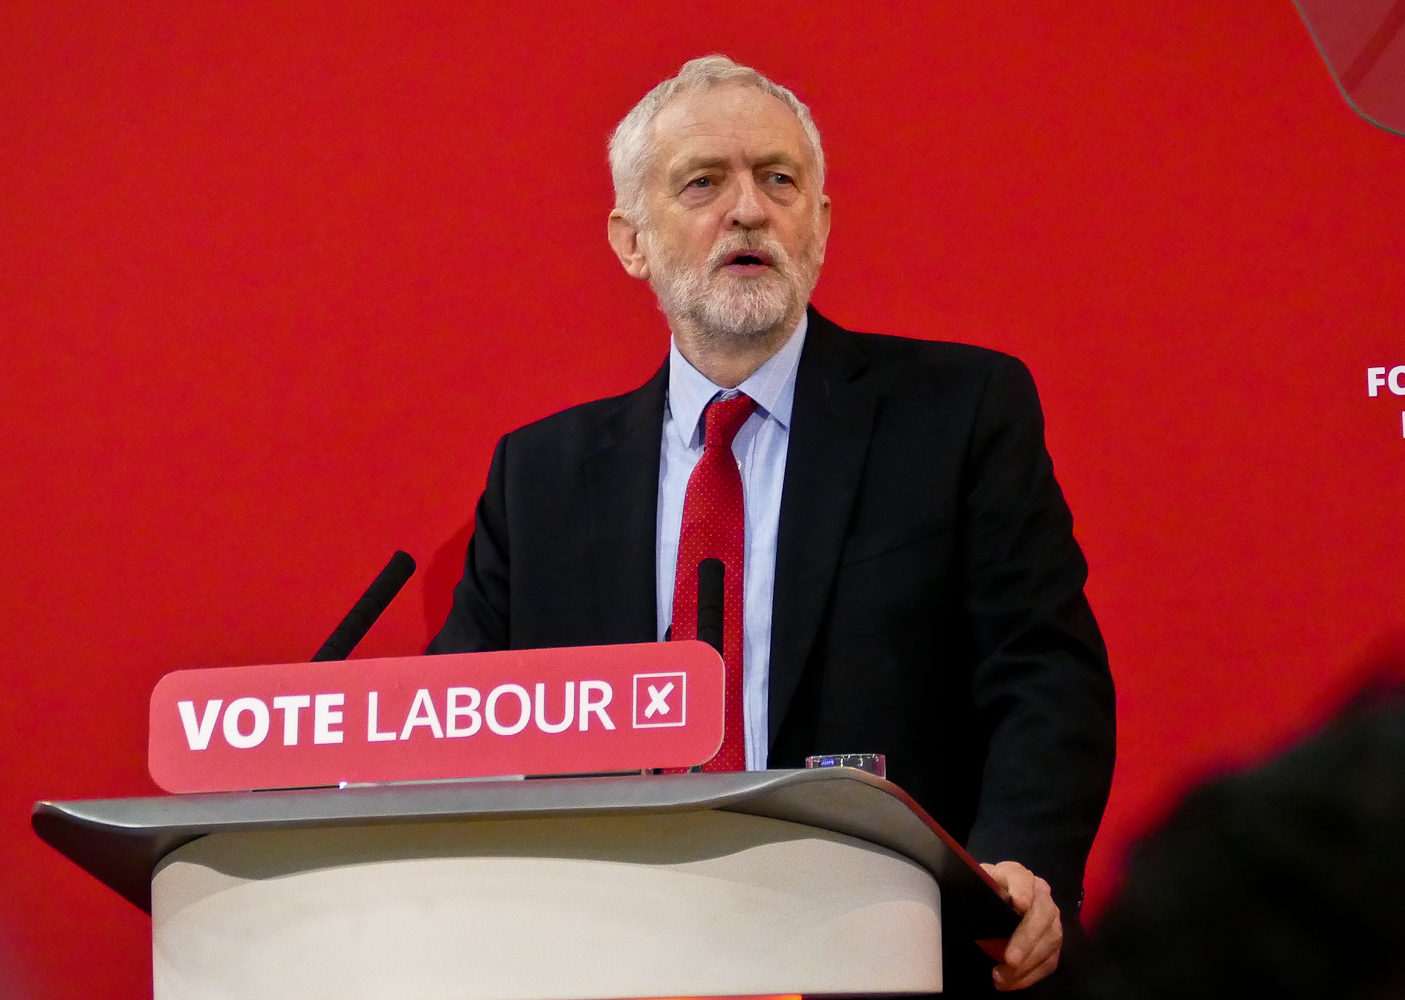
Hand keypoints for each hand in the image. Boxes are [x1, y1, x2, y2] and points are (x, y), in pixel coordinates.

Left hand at [979, 861, 1062, 990]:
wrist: (994, 906)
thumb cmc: (983, 896)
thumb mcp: (975, 888)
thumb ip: (977, 888)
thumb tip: (976, 896)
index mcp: (1016, 874)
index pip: (1020, 876)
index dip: (1021, 889)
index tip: (1019, 904)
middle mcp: (1040, 893)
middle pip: (1042, 913)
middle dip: (1026, 938)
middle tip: (1010, 959)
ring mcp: (1051, 917)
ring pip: (1049, 940)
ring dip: (1027, 963)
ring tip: (1002, 977)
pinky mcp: (1053, 940)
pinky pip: (1049, 961)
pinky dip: (1031, 975)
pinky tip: (1011, 983)